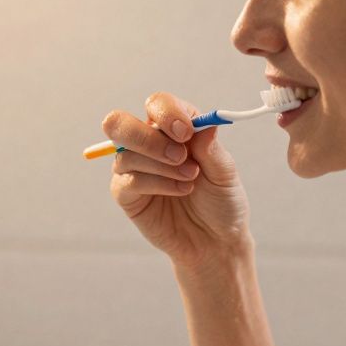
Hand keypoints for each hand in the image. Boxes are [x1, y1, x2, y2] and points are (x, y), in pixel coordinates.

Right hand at [102, 92, 251, 266]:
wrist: (215, 241)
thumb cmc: (220, 202)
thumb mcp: (225, 174)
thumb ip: (212, 149)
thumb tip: (206, 124)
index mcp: (173, 128)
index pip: (156, 104)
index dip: (167, 113)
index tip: (186, 133)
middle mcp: (148, 143)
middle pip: (120, 123)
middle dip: (148, 138)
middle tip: (180, 156)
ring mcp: (133, 168)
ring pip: (126, 154)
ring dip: (161, 166)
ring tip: (190, 180)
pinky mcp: (126, 194)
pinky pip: (128, 180)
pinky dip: (156, 184)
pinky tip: (179, 191)